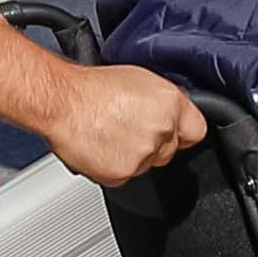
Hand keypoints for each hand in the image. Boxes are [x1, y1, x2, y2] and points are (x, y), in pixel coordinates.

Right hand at [45, 62, 204, 187]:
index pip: (196, 130)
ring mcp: (143, 154)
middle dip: (151, 144)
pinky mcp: (122, 173)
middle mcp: (161, 129)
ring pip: (145, 165)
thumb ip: (161, 102)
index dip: (180, 132)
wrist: (61, 102)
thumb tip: (169, 115)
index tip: (173, 133)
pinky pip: (123, 176)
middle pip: (168, 150)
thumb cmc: (90, 87)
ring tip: (107, 133)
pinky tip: (99, 146)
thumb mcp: (138, 80)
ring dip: (129, 155)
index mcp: (170, 103)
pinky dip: (111, 166)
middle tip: (126, 128)